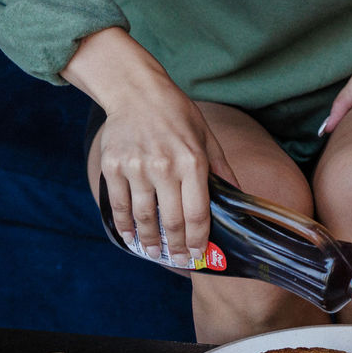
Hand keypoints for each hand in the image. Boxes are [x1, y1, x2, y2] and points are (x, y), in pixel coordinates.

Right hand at [95, 85, 238, 268]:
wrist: (137, 92)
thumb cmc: (177, 115)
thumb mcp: (207, 137)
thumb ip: (221, 169)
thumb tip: (238, 196)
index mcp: (192, 162)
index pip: (198, 213)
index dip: (199, 239)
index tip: (200, 254)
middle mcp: (165, 167)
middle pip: (171, 221)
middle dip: (177, 247)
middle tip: (180, 259)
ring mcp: (136, 168)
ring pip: (144, 218)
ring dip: (151, 242)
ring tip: (156, 252)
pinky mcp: (114, 167)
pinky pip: (119, 205)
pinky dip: (124, 226)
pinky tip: (131, 237)